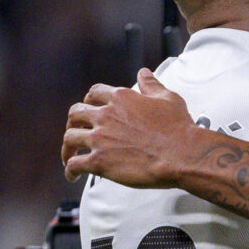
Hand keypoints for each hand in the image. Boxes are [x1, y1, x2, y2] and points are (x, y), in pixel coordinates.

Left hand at [63, 70, 201, 185]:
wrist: (181, 154)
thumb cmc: (178, 129)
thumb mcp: (167, 98)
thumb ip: (151, 85)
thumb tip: (143, 74)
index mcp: (120, 98)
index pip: (94, 93)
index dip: (89, 101)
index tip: (89, 109)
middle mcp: (106, 115)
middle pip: (75, 113)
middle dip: (73, 122)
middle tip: (76, 131)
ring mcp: (100, 138)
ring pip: (70, 138)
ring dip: (67, 147)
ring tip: (69, 155)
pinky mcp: (99, 161)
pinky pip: (75, 164)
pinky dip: (70, 170)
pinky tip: (72, 175)